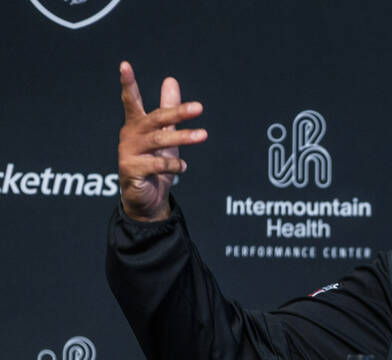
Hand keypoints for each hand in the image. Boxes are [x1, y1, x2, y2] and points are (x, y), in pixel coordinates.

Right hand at [117, 62, 206, 221]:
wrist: (146, 198)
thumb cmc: (154, 162)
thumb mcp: (165, 134)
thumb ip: (167, 108)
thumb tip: (170, 80)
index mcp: (136, 125)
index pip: (131, 100)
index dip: (127, 83)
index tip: (124, 65)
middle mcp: (130, 136)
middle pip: (155, 120)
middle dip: (177, 112)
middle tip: (199, 108)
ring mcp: (128, 153)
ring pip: (158, 141)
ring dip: (182, 137)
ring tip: (203, 135)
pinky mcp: (131, 170)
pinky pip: (156, 165)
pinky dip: (172, 165)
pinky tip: (183, 166)